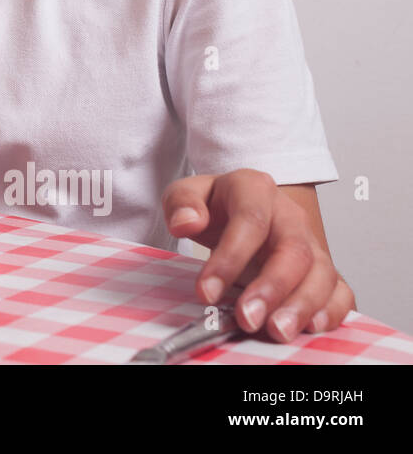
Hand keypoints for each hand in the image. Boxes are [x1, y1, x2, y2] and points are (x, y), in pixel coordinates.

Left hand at [164, 169, 354, 341]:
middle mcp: (290, 216)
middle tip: (248, 318)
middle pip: (293, 250)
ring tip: (277, 331)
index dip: (230, 258)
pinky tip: (311, 328)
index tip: (206, 292)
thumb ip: (181, 203)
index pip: (250, 220)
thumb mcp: (187, 193)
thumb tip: (186, 222)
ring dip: (302, 306)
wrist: (243, 207)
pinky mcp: (324, 271)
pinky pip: (339, 292)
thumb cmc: (216, 205)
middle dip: (272, 288)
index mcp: (255, 189)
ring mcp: (312, 243)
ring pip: (321, 273)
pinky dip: (331, 311)